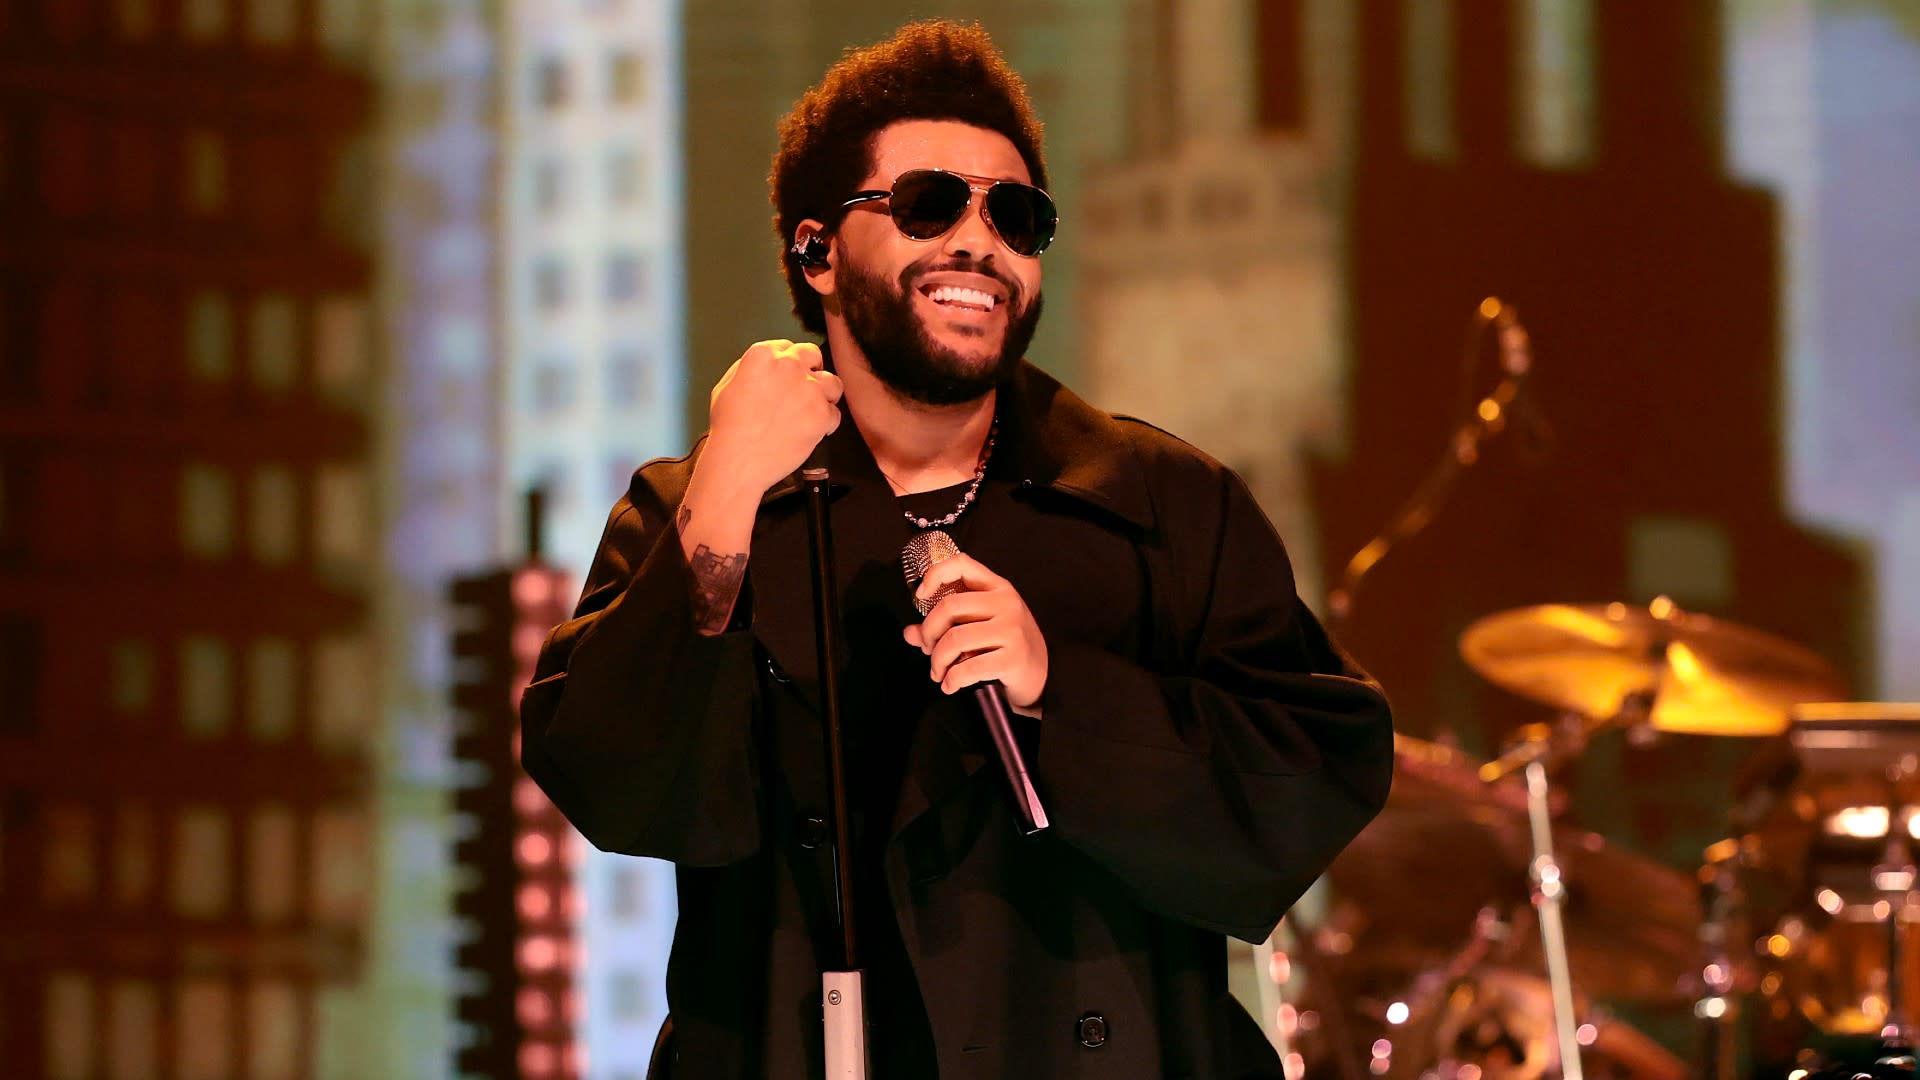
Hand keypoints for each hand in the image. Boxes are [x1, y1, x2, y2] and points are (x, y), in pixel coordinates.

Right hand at [705, 339, 843, 494]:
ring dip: (825, 395)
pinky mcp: (821, 414)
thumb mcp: (726, 387)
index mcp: (762, 356)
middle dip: (811, 370)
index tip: (788, 375)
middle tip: (805, 388)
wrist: (738, 461)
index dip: (788, 362)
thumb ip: (749, 369)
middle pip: (812, 355)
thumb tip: (766, 366)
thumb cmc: (728, 430)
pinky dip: (826, 424)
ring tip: (812, 410)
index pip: (787, 347)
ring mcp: (808, 389)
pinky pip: (835, 414)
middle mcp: (788, 366)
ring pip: (832, 383)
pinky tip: (812, 431)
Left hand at [902, 554, 1046, 717]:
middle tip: (928, 650)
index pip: (961, 564)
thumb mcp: (979, 627)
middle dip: (929, 632)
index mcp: (996, 587)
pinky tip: (950, 685)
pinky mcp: (1013, 657)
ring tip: (938, 673)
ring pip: (955, 639)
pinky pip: (969, 667)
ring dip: (938, 660)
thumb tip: (910, 633)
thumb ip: (944, 626)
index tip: (921, 596)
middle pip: (949, 607)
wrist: (1043, 674)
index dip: (935, 575)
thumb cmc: (1006, 646)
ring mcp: (1011, 629)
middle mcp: (1006, 603)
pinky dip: (952, 679)